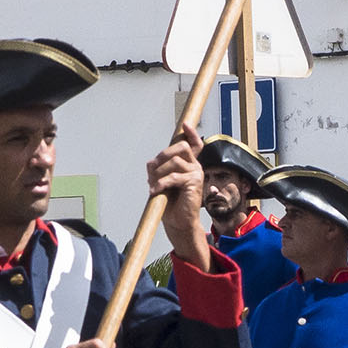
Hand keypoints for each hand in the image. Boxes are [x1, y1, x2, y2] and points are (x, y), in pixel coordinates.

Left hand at [149, 125, 213, 269]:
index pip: (194, 145)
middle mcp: (194, 167)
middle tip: (153, 167)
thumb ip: (158, 169)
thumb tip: (151, 162)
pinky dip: (161, 183)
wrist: (178, 222)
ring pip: (175, 161)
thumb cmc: (170, 202)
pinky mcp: (194, 183)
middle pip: (182, 147)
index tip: (185, 124)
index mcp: (188, 165)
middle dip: (163, 154)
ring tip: (153, 185)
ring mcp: (196, 174)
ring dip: (159, 173)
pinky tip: (155, 191)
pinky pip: (174, 177)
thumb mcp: (160, 181)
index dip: (191, 133)